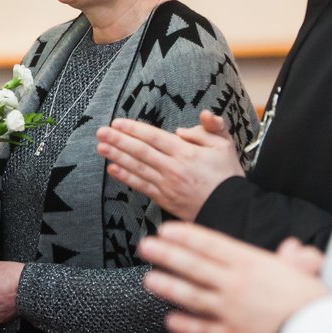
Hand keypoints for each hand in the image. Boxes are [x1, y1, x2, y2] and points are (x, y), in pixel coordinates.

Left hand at [98, 110, 243, 220]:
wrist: (231, 209)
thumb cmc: (227, 175)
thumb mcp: (225, 145)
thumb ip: (210, 128)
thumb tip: (189, 124)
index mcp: (186, 152)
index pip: (154, 137)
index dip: (134, 129)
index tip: (117, 123)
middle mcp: (172, 168)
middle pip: (141, 151)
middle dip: (119, 141)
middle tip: (101, 132)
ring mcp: (166, 185)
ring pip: (137, 168)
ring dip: (117, 156)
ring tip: (101, 147)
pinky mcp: (164, 199)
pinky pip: (141, 186)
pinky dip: (126, 177)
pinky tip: (113, 169)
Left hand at [138, 222, 329, 332]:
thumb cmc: (316, 303)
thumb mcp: (307, 272)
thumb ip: (295, 259)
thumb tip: (294, 249)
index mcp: (252, 262)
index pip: (210, 244)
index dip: (185, 236)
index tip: (166, 230)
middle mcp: (235, 284)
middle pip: (193, 265)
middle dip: (167, 254)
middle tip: (145, 247)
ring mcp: (230, 311)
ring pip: (191, 295)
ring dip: (168, 286)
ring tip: (149, 280)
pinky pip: (202, 330)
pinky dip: (185, 325)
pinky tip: (170, 320)